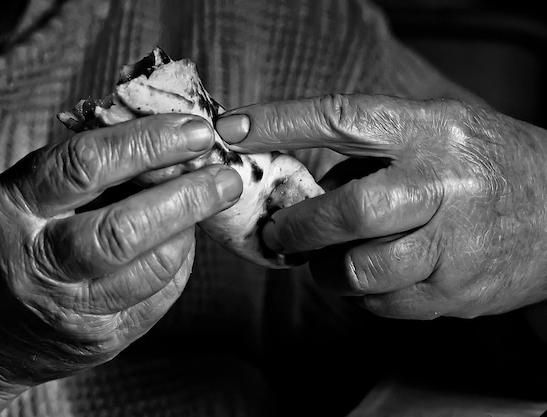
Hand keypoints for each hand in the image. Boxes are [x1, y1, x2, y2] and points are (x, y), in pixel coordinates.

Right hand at [0, 114, 241, 409]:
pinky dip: (179, 263)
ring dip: (189, 229)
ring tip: (202, 203)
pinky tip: (178, 242)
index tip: (195, 130)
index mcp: (14, 207)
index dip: (149, 143)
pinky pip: (159, 298)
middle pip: (127, 229)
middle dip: (189, 196)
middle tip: (226, 176)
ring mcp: (72, 310)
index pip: (87, 165)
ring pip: (153, 267)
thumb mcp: (20, 193)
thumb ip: (82, 168)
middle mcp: (40, 263)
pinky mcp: (100, 341)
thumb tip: (161, 138)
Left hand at [216, 94, 546, 319]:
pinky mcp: (457, 292)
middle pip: (348, 211)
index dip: (280, 123)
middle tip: (278, 232)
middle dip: (299, 227)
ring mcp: (453, 244)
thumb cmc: (484, 165)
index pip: (342, 118)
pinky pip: (383, 304)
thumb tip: (304, 185)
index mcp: (430, 132)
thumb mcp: (435, 132)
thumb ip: (372, 151)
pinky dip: (361, 294)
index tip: (234, 128)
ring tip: (326, 258)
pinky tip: (373, 275)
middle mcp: (442, 184)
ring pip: (360, 270)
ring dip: (326, 270)